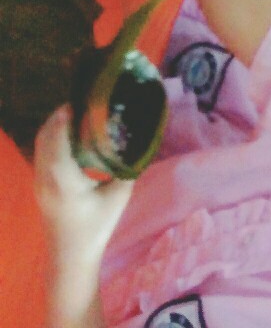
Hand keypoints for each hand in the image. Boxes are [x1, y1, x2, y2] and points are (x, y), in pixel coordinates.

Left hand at [34, 106, 133, 256]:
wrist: (71, 259)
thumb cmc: (96, 228)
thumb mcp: (119, 196)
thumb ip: (129, 166)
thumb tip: (143, 139)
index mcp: (64, 180)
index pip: (56, 140)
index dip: (64, 117)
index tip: (81, 100)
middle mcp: (46, 178)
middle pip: (44, 137)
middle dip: (59, 116)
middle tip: (83, 102)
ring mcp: (39, 183)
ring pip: (40, 145)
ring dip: (55, 126)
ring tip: (78, 115)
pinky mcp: (39, 186)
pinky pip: (41, 153)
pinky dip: (52, 138)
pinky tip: (70, 136)